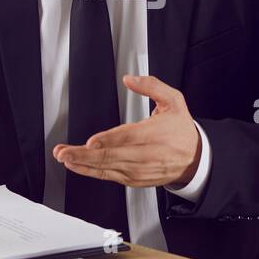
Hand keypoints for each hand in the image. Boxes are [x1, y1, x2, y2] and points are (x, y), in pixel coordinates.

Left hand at [54, 74, 201, 187]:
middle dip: (84, 155)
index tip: (90, 142)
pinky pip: (109, 177)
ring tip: (64, 157)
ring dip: (83, 164)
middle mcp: (146, 155)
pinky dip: (91, 173)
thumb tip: (129, 79)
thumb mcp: (174, 101)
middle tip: (64, 151)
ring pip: (107, 169)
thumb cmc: (180, 129)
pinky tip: (77, 166)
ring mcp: (139, 170)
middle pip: (112, 156)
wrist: (194, 159)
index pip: (129, 138)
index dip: (108, 141)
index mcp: (156, 134)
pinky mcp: (134, 179)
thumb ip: (152, 86)